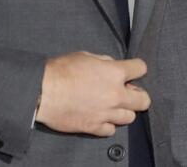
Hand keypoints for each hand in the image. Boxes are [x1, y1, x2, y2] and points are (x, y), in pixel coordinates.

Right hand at [35, 52, 150, 136]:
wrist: (43, 92)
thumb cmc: (61, 71)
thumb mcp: (85, 56)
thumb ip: (104, 62)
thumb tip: (111, 66)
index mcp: (114, 73)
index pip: (141, 68)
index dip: (137, 68)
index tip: (133, 71)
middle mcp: (115, 94)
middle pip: (144, 100)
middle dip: (138, 95)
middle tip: (128, 92)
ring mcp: (106, 113)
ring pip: (130, 117)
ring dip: (123, 111)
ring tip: (112, 106)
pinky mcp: (94, 127)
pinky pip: (111, 130)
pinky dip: (107, 124)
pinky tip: (100, 116)